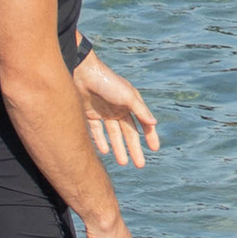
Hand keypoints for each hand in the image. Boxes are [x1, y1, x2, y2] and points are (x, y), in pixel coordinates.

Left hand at [76, 52, 158, 170]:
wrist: (81, 73)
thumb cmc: (107, 82)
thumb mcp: (128, 96)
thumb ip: (140, 110)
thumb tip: (154, 124)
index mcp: (130, 103)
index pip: (142, 123)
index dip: (149, 135)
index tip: (155, 149)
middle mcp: (118, 109)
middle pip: (128, 133)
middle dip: (134, 149)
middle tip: (140, 165)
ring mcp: (104, 112)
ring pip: (113, 135)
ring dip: (118, 148)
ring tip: (123, 163)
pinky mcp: (89, 115)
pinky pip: (96, 132)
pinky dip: (100, 141)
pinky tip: (105, 152)